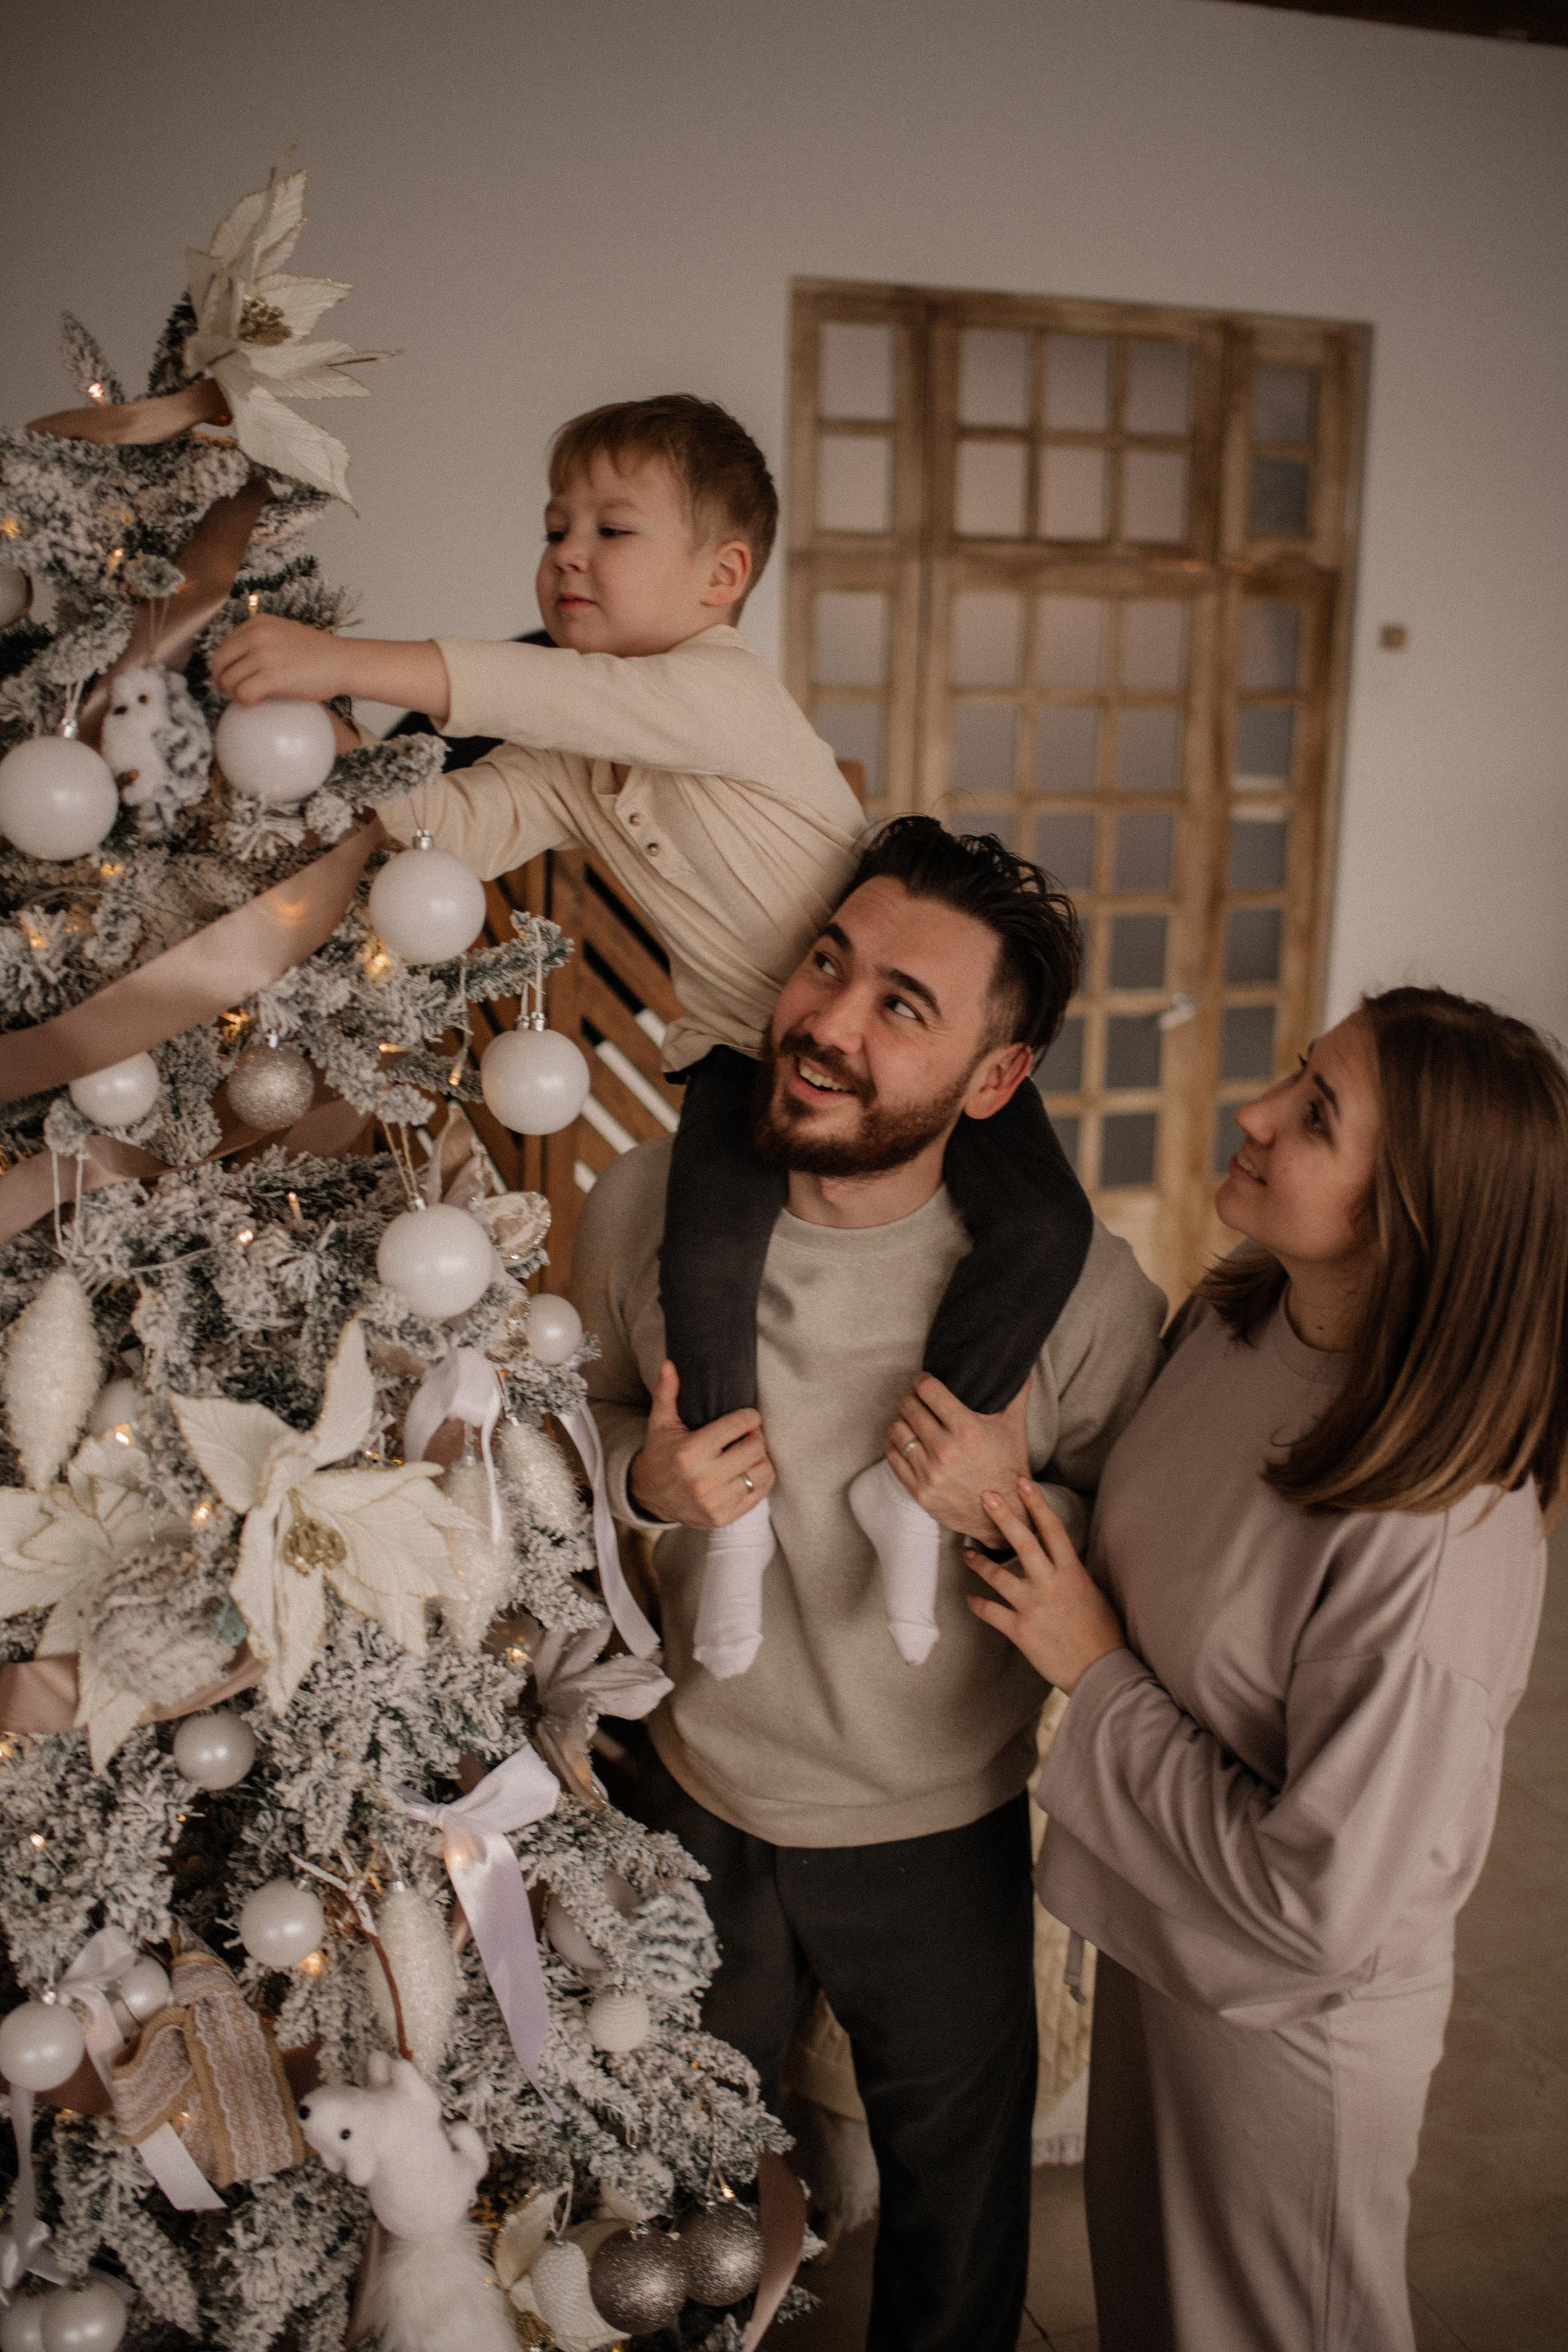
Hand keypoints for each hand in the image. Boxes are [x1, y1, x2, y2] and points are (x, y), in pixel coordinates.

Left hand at [210, 614, 354, 705]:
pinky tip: (260, 702)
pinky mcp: (271, 676)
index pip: (224, 646)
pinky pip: (243, 693)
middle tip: (236, 692)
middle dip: (222, 681)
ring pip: (228, 680)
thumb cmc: (317, 654)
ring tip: (253, 697)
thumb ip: (260, 641)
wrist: (343, 662)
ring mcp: (263, 655)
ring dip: (236, 694)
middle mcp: (256, 635)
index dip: (225, 667)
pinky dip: (247, 702)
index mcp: (257, 624)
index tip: (236, 678)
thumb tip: (236, 664)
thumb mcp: (283, 634)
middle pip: (219, 663)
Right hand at [628, 1360, 774, 1529]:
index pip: (740, 1425)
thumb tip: (670, 1363)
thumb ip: (667, 1392)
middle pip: (755, 1447)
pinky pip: (759, 1494)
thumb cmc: (661, 1453)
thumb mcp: (661, 1423)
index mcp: (690, 1452)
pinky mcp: (722, 1518)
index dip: (750, 1416)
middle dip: (755, 1436)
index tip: (747, 1416)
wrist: (650, 1496)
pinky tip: (748, 1470)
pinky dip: (759, 1480)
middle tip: (748, 1434)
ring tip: (748, 1452)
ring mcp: (714, 1502)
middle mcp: (703, 1479)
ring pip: (761, 1472)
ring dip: (760, 1458)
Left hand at [886, 1375, 1029, 1542]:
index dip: (923, 1380)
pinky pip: (893, 1457)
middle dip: (911, 1398)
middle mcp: (945, 1451)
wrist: (1006, 1514)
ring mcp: (930, 1473)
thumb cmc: (1009, 1466)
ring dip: (902, 1420)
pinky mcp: (920, 1491)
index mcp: (967, 1430)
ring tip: (911, 1419)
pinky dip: (896, 1444)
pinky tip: (906, 1439)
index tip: (924, 1380)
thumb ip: (1016, 1394)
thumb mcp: (1015, 1428)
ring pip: (897, 1430)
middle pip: (909, 1407)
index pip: (928, 1390)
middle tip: (917, 1398)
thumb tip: (1022, 1367)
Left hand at [964, 1477, 1126, 1692]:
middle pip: (1023, 1544)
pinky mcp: (1021, 1631)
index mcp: (1073, 1573)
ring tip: (966, 1552)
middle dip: (1003, 1518)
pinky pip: (992, 1612)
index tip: (1023, 1483)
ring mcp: (1034, 1608)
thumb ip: (1074, 1574)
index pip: (1053, 1530)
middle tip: (985, 1496)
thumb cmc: (1103, 1634)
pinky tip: (970, 1600)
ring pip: (999, 1577)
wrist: (1101, 1672)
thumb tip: (1062, 1558)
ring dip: (980, 1562)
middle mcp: (1051, 1585)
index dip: (1037, 1504)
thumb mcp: (1094, 1595)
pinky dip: (979, 1605)